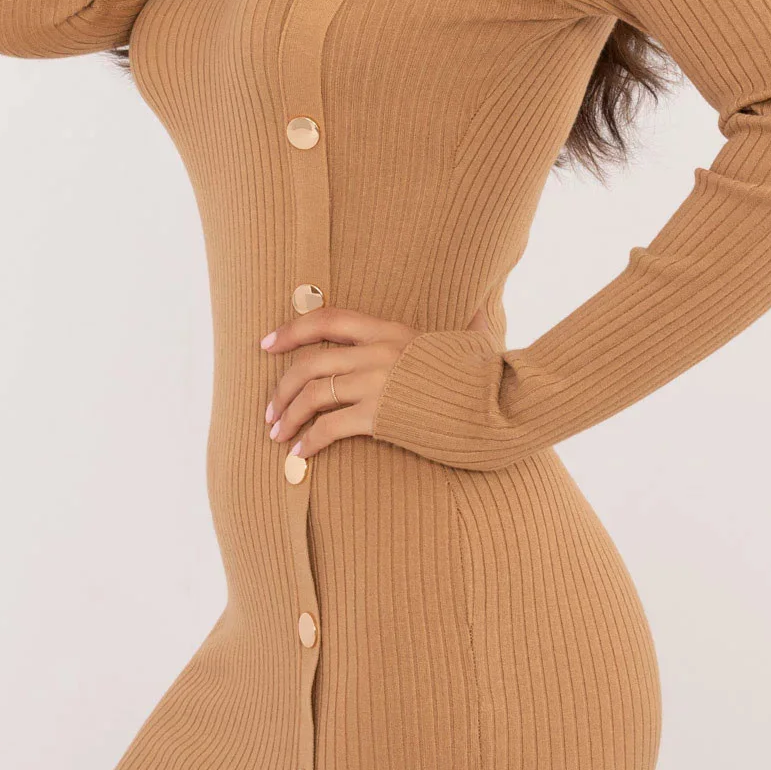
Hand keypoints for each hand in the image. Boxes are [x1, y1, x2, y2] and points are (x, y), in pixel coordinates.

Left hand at [261, 304, 490, 462]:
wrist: (503, 405)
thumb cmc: (492, 377)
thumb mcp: (477, 342)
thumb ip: (472, 327)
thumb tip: (483, 315)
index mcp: (392, 330)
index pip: (327, 319)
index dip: (292, 330)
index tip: (267, 344)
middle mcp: (378, 352)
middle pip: (309, 363)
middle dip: (281, 388)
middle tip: (270, 411)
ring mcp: (377, 383)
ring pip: (312, 394)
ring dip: (288, 417)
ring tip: (277, 435)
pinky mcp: (381, 416)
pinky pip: (330, 427)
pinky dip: (310, 441)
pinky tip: (301, 454)